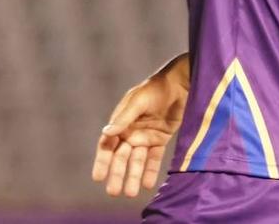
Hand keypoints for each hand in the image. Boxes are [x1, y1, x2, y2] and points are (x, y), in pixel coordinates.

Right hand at [92, 57, 188, 197]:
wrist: (181, 84)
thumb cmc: (156, 88)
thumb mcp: (138, 101)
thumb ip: (124, 118)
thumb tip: (106, 132)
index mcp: (121, 120)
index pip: (108, 144)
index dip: (102, 161)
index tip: (97, 177)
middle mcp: (131, 130)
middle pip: (121, 156)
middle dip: (117, 174)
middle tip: (114, 192)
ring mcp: (146, 135)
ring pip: (137, 160)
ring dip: (133, 176)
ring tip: (130, 193)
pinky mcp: (160, 138)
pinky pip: (154, 158)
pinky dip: (150, 170)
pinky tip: (146, 184)